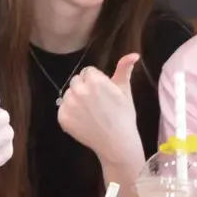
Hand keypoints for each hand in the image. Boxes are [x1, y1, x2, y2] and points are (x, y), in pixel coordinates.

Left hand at [57, 53, 145, 168]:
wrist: (116, 142)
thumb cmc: (123, 115)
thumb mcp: (125, 90)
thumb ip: (124, 69)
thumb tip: (134, 54)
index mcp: (94, 80)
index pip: (88, 72)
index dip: (97, 81)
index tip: (104, 93)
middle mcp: (78, 90)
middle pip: (76, 81)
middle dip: (84, 88)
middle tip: (97, 103)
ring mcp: (68, 105)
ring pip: (68, 94)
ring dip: (76, 100)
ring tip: (90, 112)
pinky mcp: (62, 117)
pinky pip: (63, 108)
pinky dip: (70, 113)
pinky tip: (83, 120)